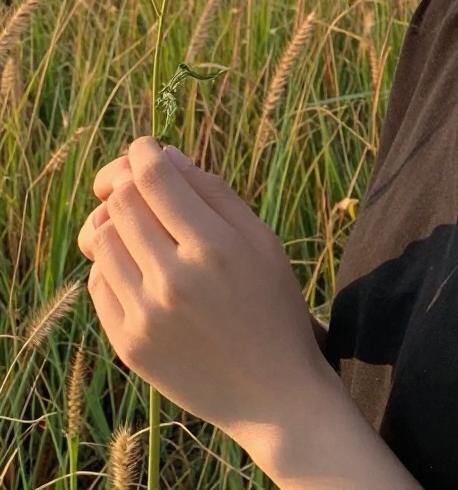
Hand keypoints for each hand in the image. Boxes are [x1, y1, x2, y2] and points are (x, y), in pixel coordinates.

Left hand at [79, 157, 330, 355]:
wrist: (273, 394)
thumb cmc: (272, 304)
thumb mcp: (260, 239)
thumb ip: (214, 193)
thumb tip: (166, 156)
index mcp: (216, 246)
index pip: (154, 177)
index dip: (142, 151)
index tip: (146, 148)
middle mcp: (176, 279)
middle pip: (122, 202)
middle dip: (125, 182)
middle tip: (138, 183)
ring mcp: (147, 315)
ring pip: (102, 239)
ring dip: (116, 222)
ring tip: (141, 228)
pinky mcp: (129, 344)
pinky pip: (98, 282)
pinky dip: (113, 265)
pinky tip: (141, 269)